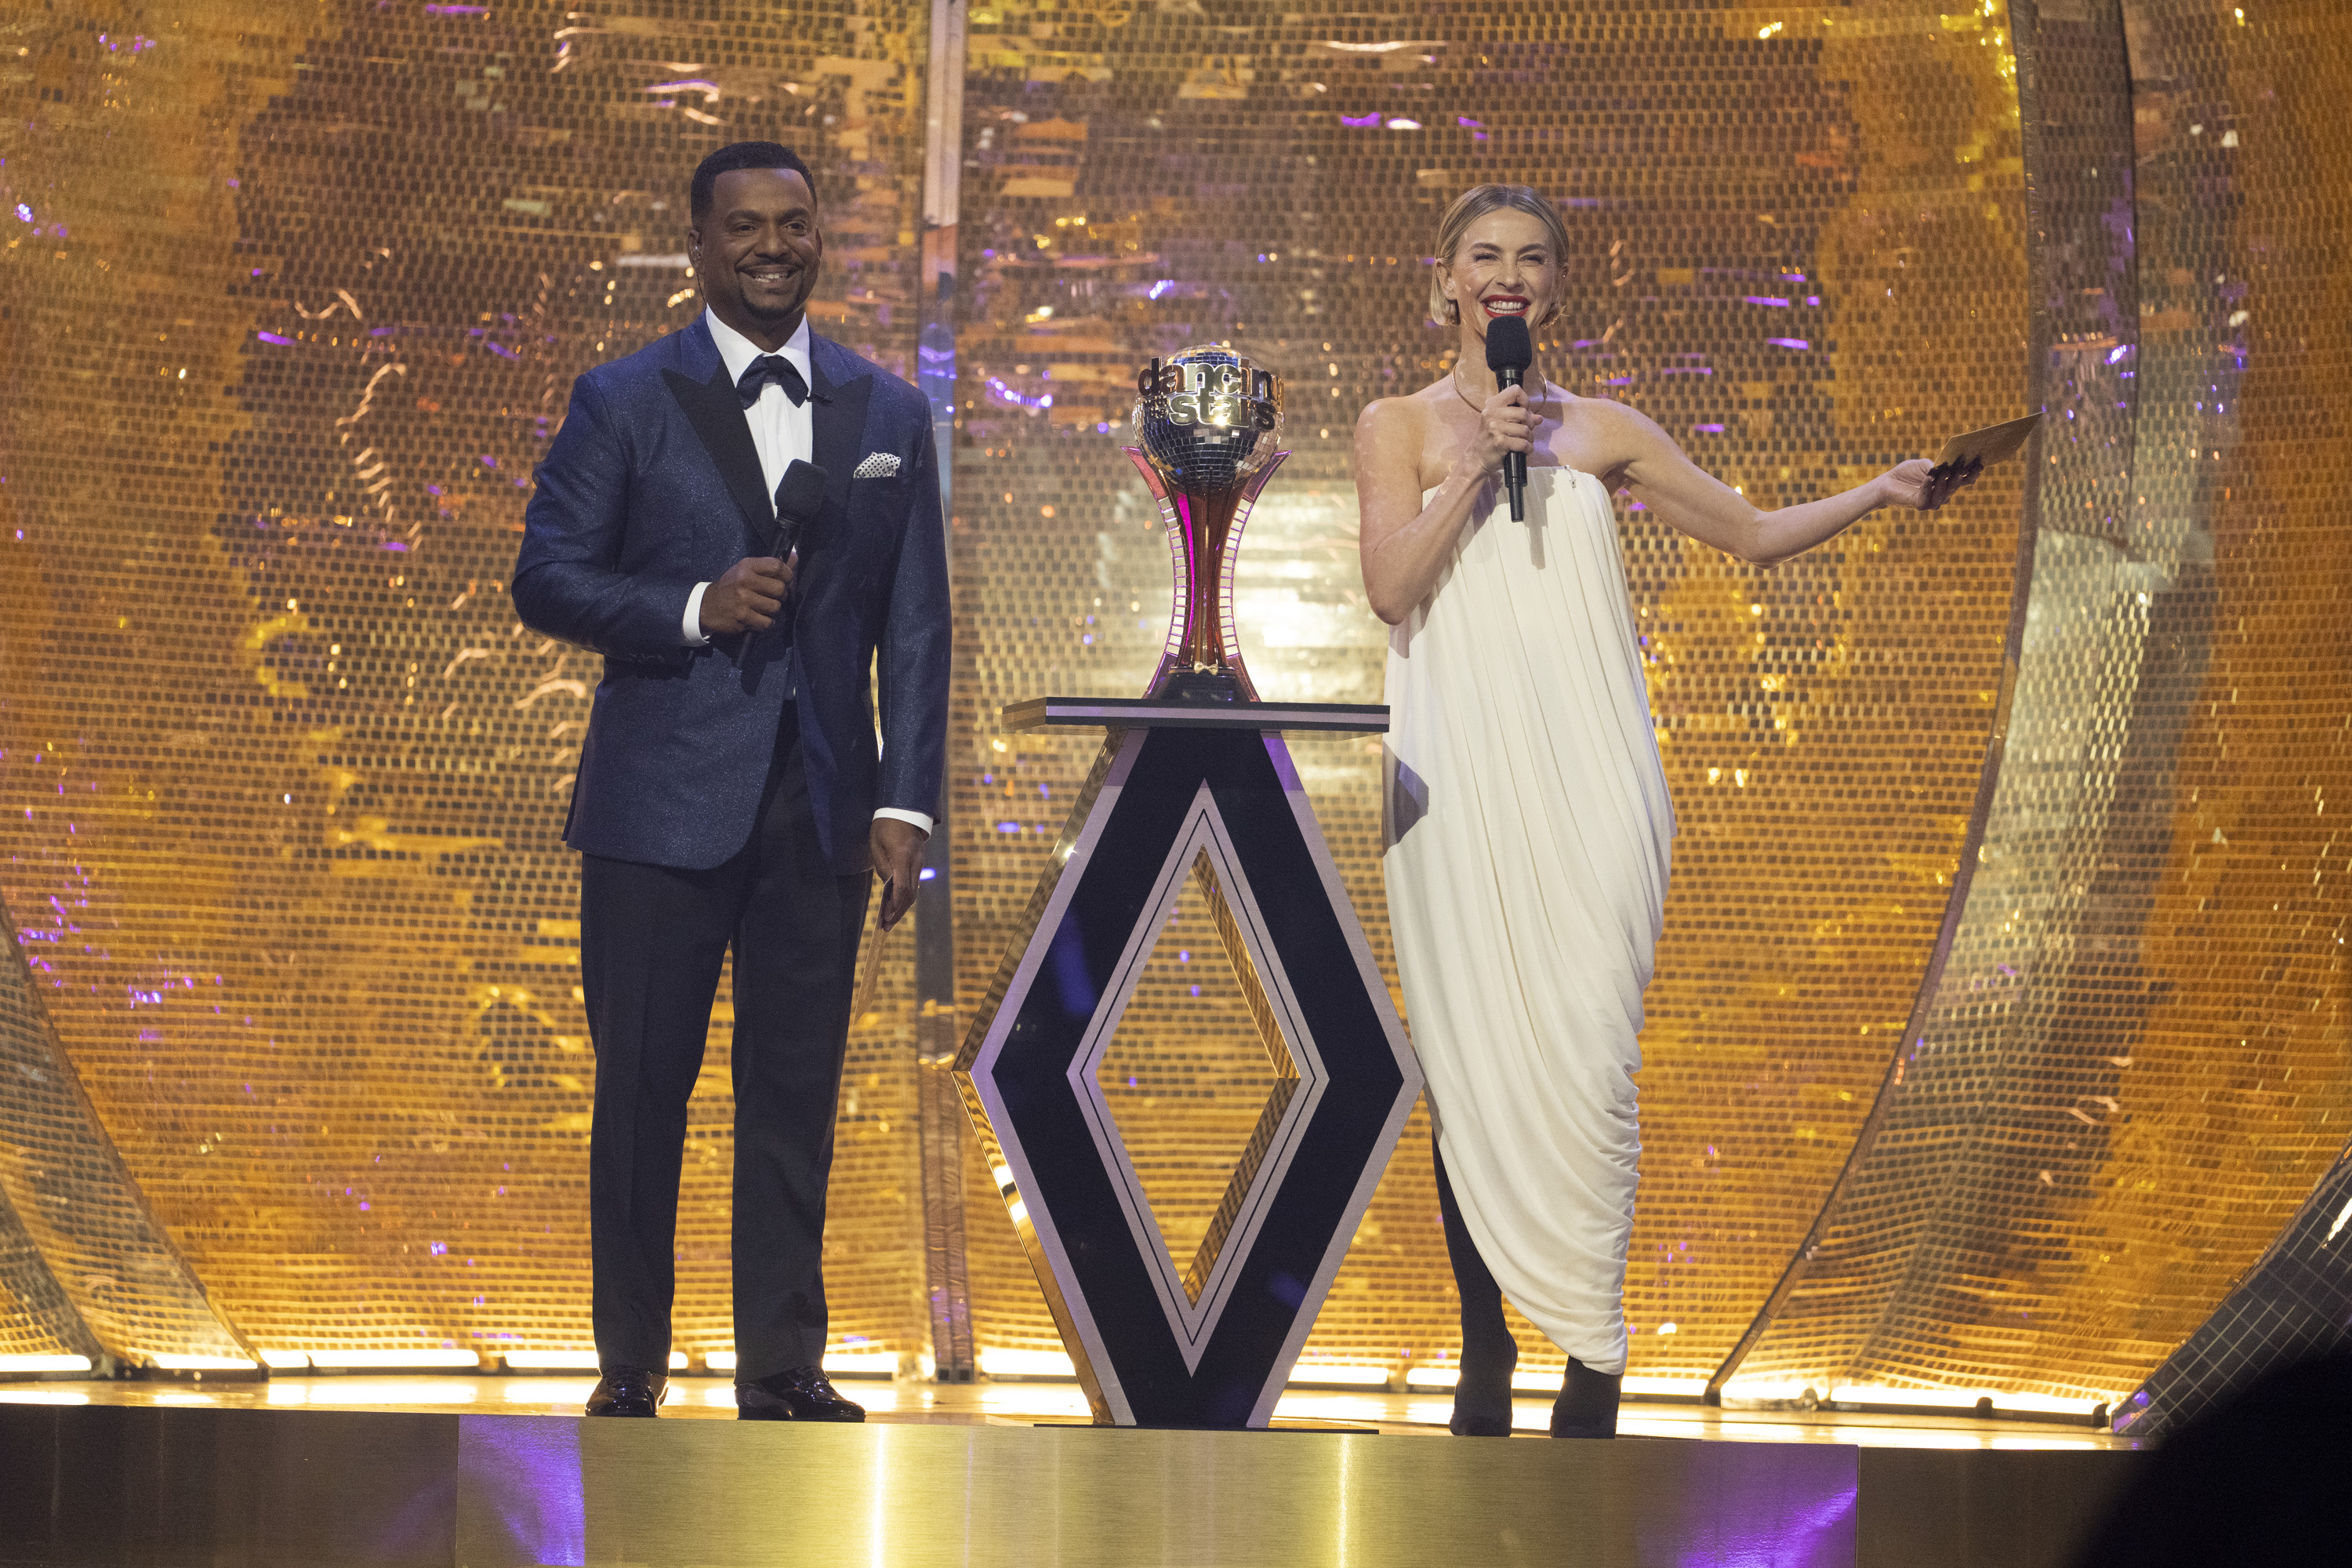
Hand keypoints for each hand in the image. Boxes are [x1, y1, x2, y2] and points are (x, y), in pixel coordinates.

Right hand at [699, 555, 792, 634]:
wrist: (706, 606)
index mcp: (747, 566)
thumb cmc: (730, 587)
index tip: (787, 580)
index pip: (777, 566)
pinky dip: (766, 623)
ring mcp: (744, 600)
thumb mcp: (745, 571)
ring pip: (775, 607)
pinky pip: (767, 622)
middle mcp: (745, 581)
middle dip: (781, 595)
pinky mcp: (743, 617)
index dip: (788, 574)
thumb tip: (795, 558)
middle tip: (774, 597)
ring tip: (764, 608)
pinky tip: (759, 619)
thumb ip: (769, 566)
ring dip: (773, 610)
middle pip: (780, 588)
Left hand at [870, 817, 927, 931]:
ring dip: (903, 907)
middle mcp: (915, 862)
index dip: (894, 904)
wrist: (905, 809)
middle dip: (898, 912)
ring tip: (891, 920)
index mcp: (903, 857)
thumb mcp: (876, 843)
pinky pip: (914, 883)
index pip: (901, 887)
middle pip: (910, 893)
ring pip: (914, 890)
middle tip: (886, 926)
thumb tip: (887, 886)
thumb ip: (882, 866)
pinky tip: (897, 905)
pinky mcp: (919, 862)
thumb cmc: (885, 825)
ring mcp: (920, 862)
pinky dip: (906, 896)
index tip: (886, 917)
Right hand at [1456, 382, 1536, 478]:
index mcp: (1492, 405)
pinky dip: (1528, 448)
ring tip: (1525, 442)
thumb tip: (1539, 418)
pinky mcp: (1500, 442)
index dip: (1524, 400)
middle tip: (1526, 431)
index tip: (1524, 411)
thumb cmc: (1490, 439)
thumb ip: (1519, 418)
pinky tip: (1524, 450)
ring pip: (1525, 429)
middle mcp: (1492, 414)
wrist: (1476, 458)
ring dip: (1529, 438)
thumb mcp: (1501, 423)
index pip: (1515, 391)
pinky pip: (1523, 443)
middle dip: (1529, 424)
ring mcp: (1495, 428)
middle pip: (1523, 412)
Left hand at [1882, 455, 1980, 511]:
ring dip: (1946, 482)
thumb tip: (1946, 467)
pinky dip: (1928, 487)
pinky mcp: (1919, 505)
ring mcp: (1931, 501)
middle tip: (1965, 467)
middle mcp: (1941, 494)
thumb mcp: (1924, 465)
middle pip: (1955, 487)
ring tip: (1947, 471)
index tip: (1980, 464)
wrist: (1887, 482)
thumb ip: (1936, 466)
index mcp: (1945, 484)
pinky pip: (1927, 498)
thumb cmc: (1906, 473)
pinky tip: (1929, 477)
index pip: (1963, 481)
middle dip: (1960, 477)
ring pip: (1943, 494)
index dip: (1972, 474)